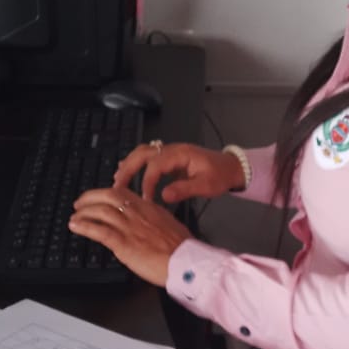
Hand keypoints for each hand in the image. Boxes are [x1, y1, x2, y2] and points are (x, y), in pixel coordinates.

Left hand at [68, 188, 191, 285]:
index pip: (123, 192)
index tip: (98, 197)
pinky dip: (84, 226)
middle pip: (108, 196)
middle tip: (80, 203)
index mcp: (149, 208)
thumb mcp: (169, 224)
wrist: (186, 261)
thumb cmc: (182, 248)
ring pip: (100, 211)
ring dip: (83, 212)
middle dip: (90, 197)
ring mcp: (129, 227)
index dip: (106, 192)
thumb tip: (147, 221)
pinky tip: (76, 226)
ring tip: (74, 216)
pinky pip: (99, 230)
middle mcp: (137, 213)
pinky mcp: (124, 243)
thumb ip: (154, 219)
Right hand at [112, 142, 245, 203]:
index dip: (147, 182)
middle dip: (128, 169)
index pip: (155, 165)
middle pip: (143, 153)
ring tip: (117, 181)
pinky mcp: (169, 159)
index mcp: (180, 154)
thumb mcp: (206, 186)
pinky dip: (135, 164)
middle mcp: (172, 149)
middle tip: (117, 187)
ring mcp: (170, 152)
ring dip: (129, 165)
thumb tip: (163, 196)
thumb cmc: (220, 176)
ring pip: (143, 153)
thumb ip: (185, 190)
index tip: (145, 199)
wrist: (231, 167)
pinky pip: (148, 158)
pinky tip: (125, 173)